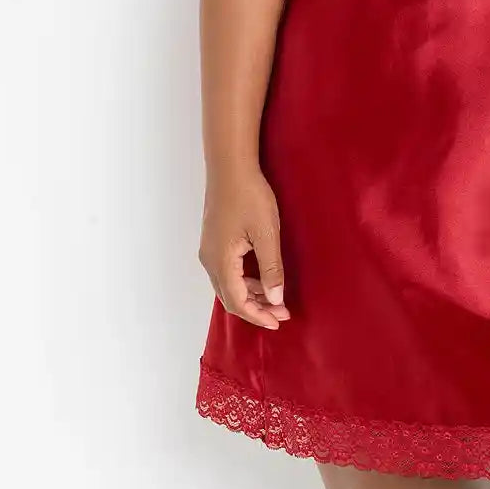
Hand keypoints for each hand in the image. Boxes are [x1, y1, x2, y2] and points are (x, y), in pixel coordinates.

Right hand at [198, 168, 290, 329]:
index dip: (257, 316)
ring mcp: (209, 250)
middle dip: (255, 309)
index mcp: (221, 262)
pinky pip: (226, 272)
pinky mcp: (213, 241)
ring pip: (227, 285)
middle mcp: (209, 261)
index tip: (278, 321)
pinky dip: (243, 281)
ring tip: (274, 298)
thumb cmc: (249, 196)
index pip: (237, 302)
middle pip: (229, 298)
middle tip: (280, 312)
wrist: (230, 167)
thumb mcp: (266, 233)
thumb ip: (271, 269)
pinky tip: (261, 278)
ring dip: (250, 295)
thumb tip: (274, 299)